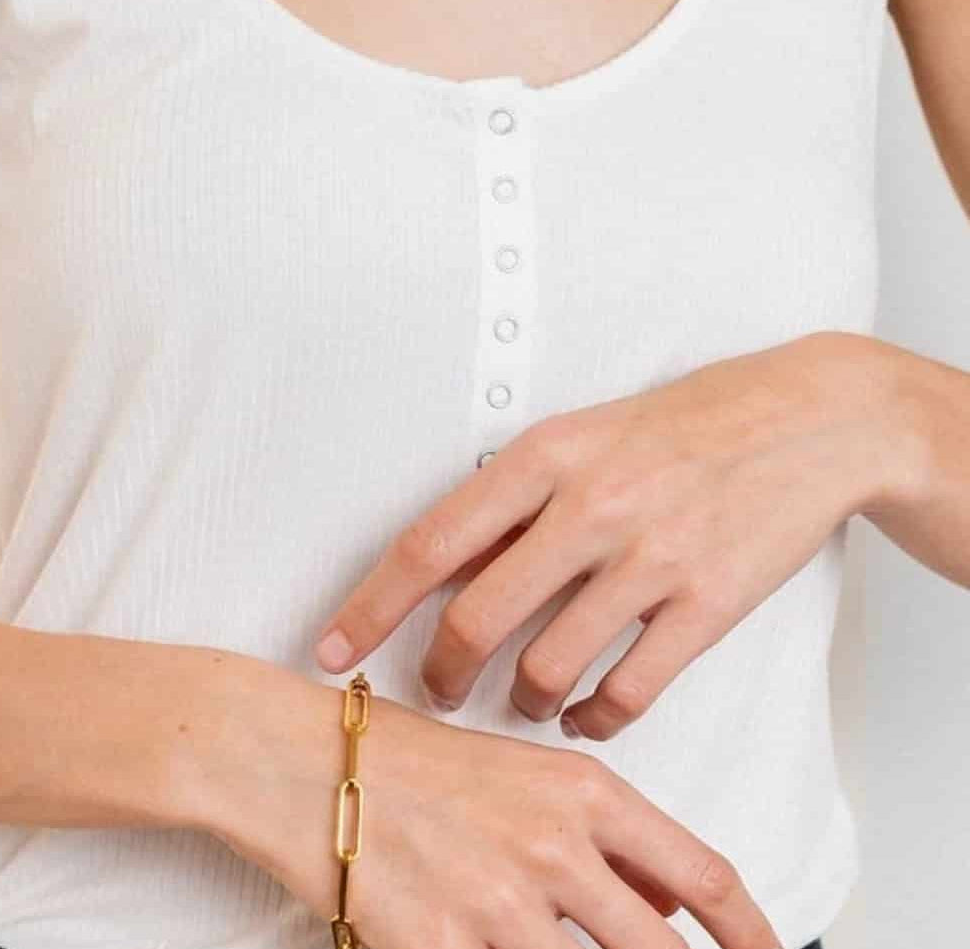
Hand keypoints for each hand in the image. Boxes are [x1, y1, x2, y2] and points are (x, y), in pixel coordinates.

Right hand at [211, 675, 778, 948]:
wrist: (292, 760)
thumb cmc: (393, 756)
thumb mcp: (512, 770)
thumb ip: (595, 835)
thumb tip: (659, 905)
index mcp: (579, 791)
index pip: (704, 876)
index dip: (753, 934)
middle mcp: (554, 848)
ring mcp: (501, 906)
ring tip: (540, 943)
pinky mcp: (444, 948)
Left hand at [314, 330, 914, 739]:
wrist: (803, 419)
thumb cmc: (677, 425)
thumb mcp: (580, 435)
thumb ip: (512, 501)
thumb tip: (437, 570)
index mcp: (544, 456)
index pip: (429, 545)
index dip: (370, 607)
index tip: (333, 649)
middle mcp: (590, 506)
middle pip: (476, 619)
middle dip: (438, 672)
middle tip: (433, 690)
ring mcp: (651, 558)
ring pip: (548, 667)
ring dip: (520, 700)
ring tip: (521, 698)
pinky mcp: (708, 603)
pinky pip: (628, 691)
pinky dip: (593, 717)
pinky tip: (584, 713)